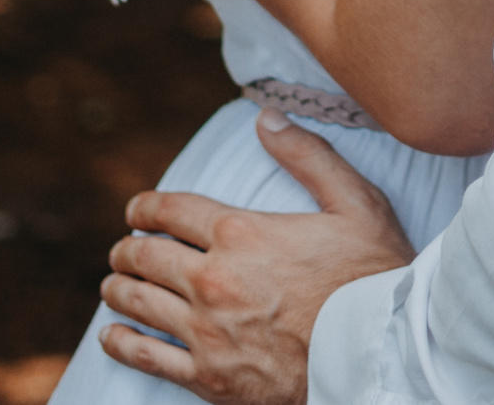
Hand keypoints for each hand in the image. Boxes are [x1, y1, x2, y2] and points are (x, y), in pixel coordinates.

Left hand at [99, 110, 415, 404]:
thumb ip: (309, 156)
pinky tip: (113, 335)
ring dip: (117, 290)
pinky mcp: (208, 375)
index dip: (144, 208)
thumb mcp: (356, 203)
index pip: (170, 210)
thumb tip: (266, 118)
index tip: (136, 212)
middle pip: (145, 256)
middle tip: (123, 251)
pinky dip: (121, 342)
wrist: (380, 355)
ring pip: (138, 302)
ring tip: (114, 286)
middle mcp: (213, 279)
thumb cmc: (373, 277)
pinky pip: (146, 356)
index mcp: (241, 233)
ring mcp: (206, 330)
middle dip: (126, 249)